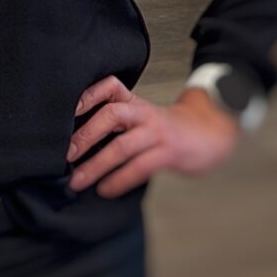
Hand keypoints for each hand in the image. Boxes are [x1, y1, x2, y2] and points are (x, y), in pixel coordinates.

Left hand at [65, 75, 241, 197]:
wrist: (209, 133)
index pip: (110, 86)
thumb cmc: (167, 128)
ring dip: (96, 165)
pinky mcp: (169, 153)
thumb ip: (118, 121)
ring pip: (122, 146)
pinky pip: (140, 167)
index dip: (88, 95)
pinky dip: (119, 181)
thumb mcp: (142, 116)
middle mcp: (144, 113)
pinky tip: (105, 190)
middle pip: (111, 114)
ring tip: (78, 181)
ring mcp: (157, 132)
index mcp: (135, 102)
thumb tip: (76, 141)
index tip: (67, 111)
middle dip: (86, 135)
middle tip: (66, 155)